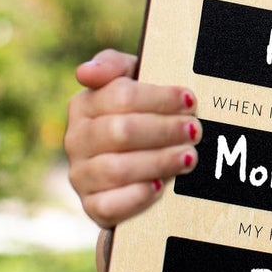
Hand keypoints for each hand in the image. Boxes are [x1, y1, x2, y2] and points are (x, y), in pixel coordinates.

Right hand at [65, 49, 201, 229]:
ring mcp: (81, 174)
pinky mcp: (92, 206)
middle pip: (120, 132)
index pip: (120, 96)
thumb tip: (85, 72)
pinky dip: (137, 196)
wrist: (133, 158)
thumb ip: (112, 66)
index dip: (159, 98)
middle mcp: (76, 140)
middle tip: (195, 130)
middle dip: (164, 130)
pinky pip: (109, 205)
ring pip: (116, 169)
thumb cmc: (136, 112)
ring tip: (189, 157)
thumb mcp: (129, 80)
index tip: (190, 100)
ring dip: (158, 162)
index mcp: (84, 104)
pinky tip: (160, 187)